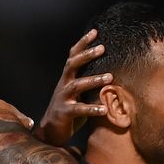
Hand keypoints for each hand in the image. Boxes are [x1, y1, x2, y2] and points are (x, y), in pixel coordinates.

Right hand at [36, 29, 110, 144]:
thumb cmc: (70, 110)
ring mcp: (62, 98)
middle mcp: (64, 85)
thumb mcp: (80, 94)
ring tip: (110, 77)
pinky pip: (78, 109)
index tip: (95, 32)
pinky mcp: (64, 113)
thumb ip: (90, 83)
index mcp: (68, 78)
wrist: (51, 131)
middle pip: (72, 65)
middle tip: (102, 48)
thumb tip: (112, 73)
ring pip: (76, 85)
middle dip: (86, 55)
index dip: (82, 43)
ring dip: (93, 80)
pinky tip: (104, 109)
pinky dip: (91, 109)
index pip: (73, 56)